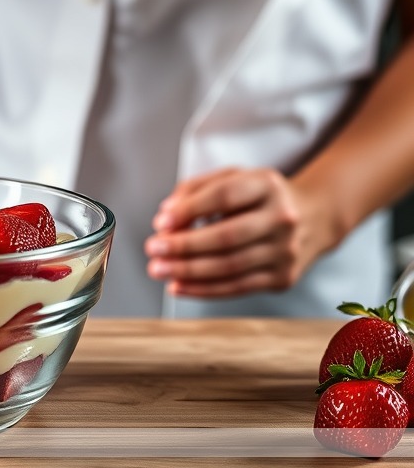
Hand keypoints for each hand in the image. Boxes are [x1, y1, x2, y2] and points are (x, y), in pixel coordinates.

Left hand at [143, 167, 329, 297]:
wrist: (314, 217)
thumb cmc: (259, 196)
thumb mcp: (232, 178)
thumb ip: (195, 190)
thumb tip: (166, 217)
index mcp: (266, 185)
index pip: (224, 196)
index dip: (190, 209)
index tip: (161, 221)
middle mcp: (281, 219)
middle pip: (227, 236)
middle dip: (184, 246)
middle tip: (153, 249)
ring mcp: (285, 252)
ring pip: (230, 266)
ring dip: (189, 271)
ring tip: (159, 269)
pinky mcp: (283, 278)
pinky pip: (238, 287)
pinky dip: (204, 289)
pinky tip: (179, 285)